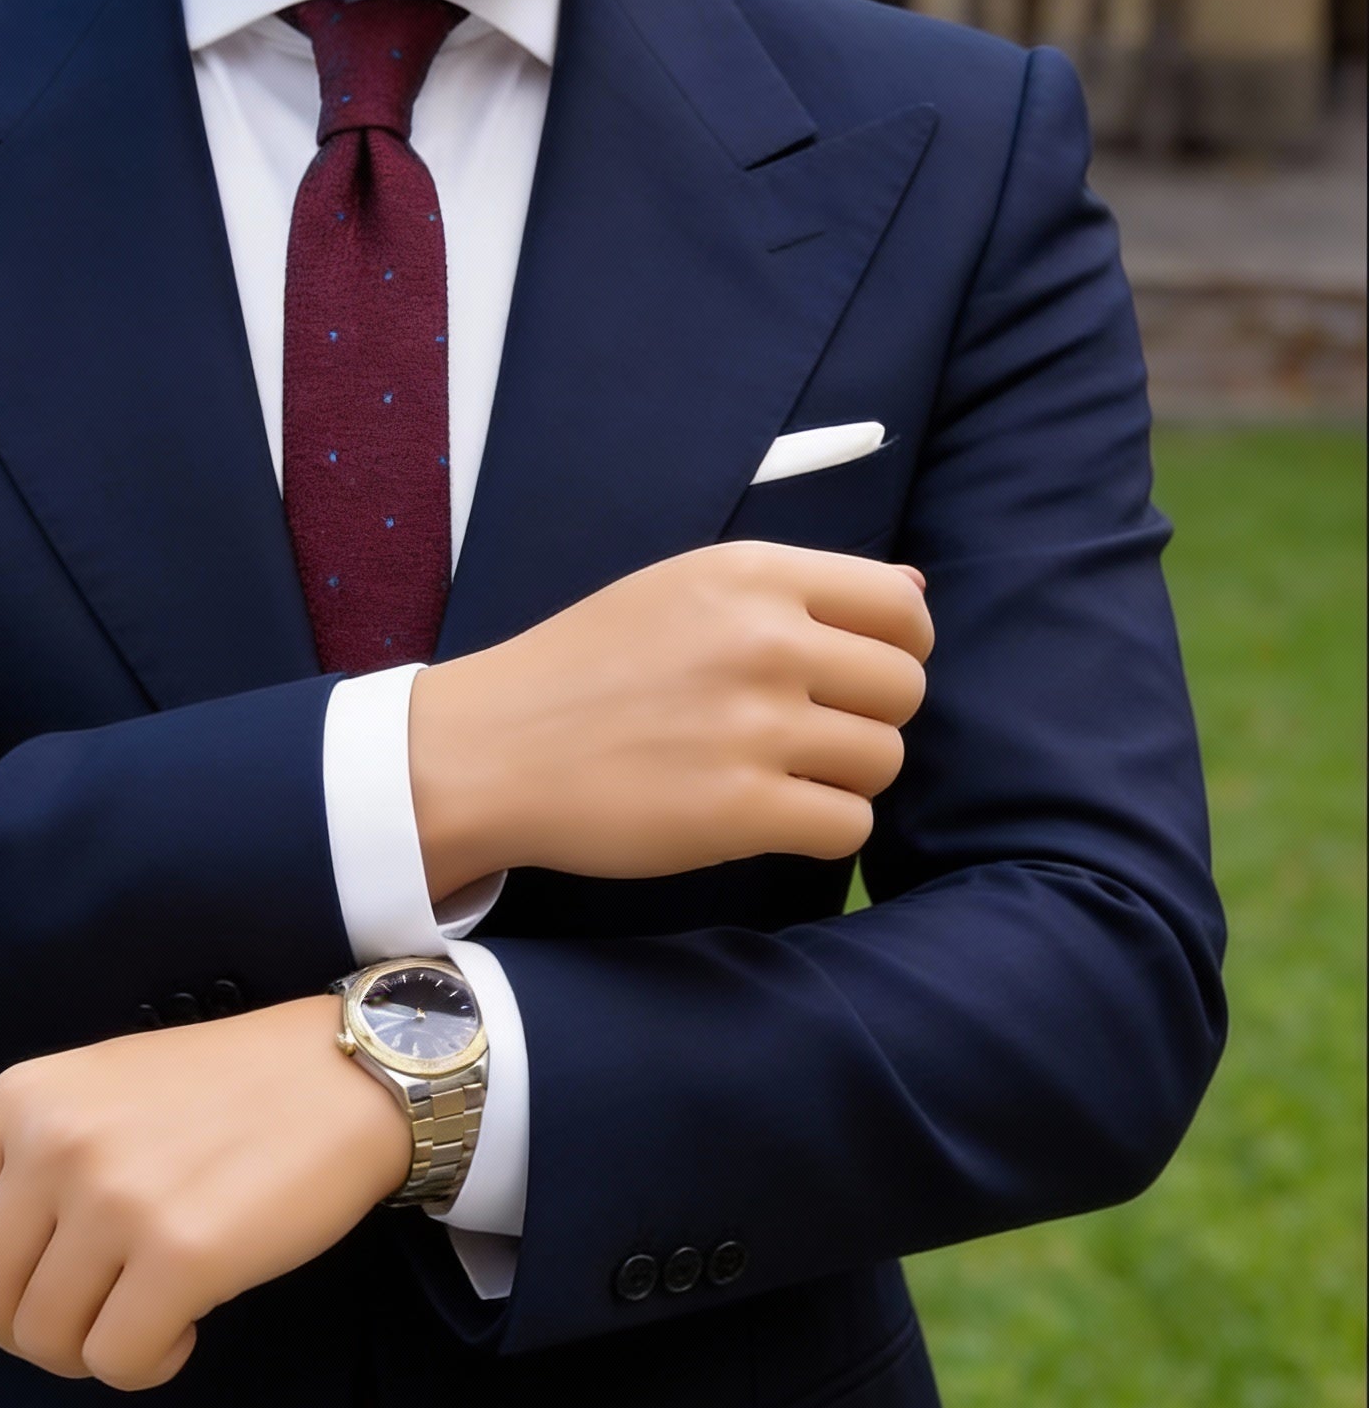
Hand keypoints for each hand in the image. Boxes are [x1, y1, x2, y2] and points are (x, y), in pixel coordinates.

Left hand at [0, 995, 410, 1389]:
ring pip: (46, 1340)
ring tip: (151, 1313)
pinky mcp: (180, 1255)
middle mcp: (53, 1143)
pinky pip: (118, 1362)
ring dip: (94, 1352)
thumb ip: (32, 1162)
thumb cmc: (226, 1090)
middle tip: (92, 1325)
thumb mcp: (100, 1090)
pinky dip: (147, 1366)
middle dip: (29, 1339)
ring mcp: (114, 1199)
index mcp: (21, 1098)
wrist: (341, 1073)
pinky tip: (185, 1329)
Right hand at [410, 541, 933, 895]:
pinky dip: (821, 831)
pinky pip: (848, 828)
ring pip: (882, 761)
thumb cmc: (583, 668)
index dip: (898, 650)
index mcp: (752, 575)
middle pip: (904, 689)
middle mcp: (763, 641)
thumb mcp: (681, 589)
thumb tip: (918, 590)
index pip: (902, 609)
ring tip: (778, 775)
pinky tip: (768, 817)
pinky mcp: (740, 811)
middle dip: (868, 718)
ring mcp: (754, 727)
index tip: (854, 676)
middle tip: (806, 734)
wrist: (489, 749)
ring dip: (844, 778)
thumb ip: (795, 589)